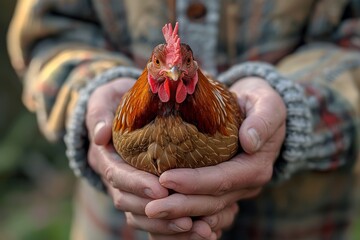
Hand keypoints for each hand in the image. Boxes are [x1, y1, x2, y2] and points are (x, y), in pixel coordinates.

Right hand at [86, 78, 192, 234]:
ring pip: (144, 217)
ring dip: (170, 227)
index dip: (137, 185)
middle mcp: (116, 178)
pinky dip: (176, 228)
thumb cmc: (116, 101)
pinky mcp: (146, 194)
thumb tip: (101, 134)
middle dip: (157, 214)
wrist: (124, 110)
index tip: (161, 191)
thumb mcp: (105, 99)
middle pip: (130, 204)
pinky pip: (159, 217)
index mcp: (105, 158)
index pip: (117, 176)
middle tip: (187, 220)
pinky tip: (204, 230)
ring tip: (201, 230)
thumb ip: (100, 112)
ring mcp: (130, 188)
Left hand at [144, 77, 285, 229]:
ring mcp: (236, 190)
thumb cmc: (260, 103)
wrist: (259, 111)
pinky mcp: (225, 189)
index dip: (194, 182)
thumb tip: (250, 142)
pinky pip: (205, 206)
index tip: (166, 178)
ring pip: (206, 208)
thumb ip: (263, 120)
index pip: (222, 180)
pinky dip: (185, 213)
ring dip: (179, 212)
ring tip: (151, 211)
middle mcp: (247, 184)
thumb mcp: (267, 103)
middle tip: (150, 208)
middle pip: (212, 201)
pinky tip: (165, 214)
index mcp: (256, 167)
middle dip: (181, 206)